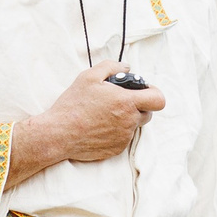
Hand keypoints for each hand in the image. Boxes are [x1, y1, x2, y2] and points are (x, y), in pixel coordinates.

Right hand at [8, 64, 164, 184]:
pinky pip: (124, 138)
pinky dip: (116, 131)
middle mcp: (130, 121)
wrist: (58, 134)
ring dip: (126, 119)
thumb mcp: (89, 77)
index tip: (145, 90)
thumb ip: (111, 67)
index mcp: (127, 102)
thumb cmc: (73, 104)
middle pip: (148, 113)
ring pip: (134, 126)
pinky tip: (99, 126)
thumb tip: (126, 67)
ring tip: (105, 113)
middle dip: (139, 106)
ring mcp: (125, 137)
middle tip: (121, 101)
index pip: (158, 99)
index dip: (154, 93)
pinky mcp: (117, 149)